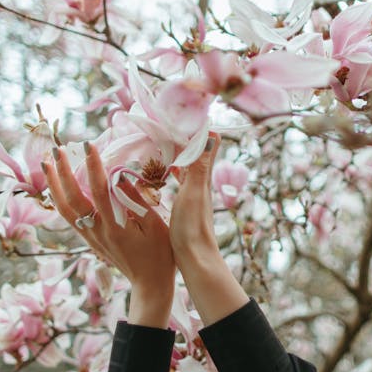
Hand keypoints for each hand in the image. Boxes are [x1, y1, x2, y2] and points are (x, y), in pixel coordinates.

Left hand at [43, 142, 174, 327]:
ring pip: (64, 209)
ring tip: (46, 164)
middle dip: (62, 172)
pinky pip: (69, 218)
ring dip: (54, 185)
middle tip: (56, 150)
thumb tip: (120, 176)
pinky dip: (60, 200)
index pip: (99, 190)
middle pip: (72, 199)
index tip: (89, 145)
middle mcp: (97, 231)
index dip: (93, 166)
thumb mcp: (156, 226)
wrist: (150, 284)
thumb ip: (137, 201)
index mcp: (115, 227)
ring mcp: (91, 237)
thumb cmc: (160, 255)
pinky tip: (57, 187)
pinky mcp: (90, 240)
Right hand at [169, 134, 220, 265]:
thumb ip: (199, 166)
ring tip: (159, 140)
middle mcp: (201, 181)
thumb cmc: (193, 228)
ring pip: (187, 164)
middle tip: (164, 122)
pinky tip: (162, 170)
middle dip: (182, 135)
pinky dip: (170, 169)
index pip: (208, 142)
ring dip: (176, 151)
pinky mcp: (186, 203)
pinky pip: (179, 178)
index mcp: (203, 176)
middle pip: (196, 151)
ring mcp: (194, 192)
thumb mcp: (193, 194)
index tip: (180, 113)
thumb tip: (211, 134)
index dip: (196, 126)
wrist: (196, 259)